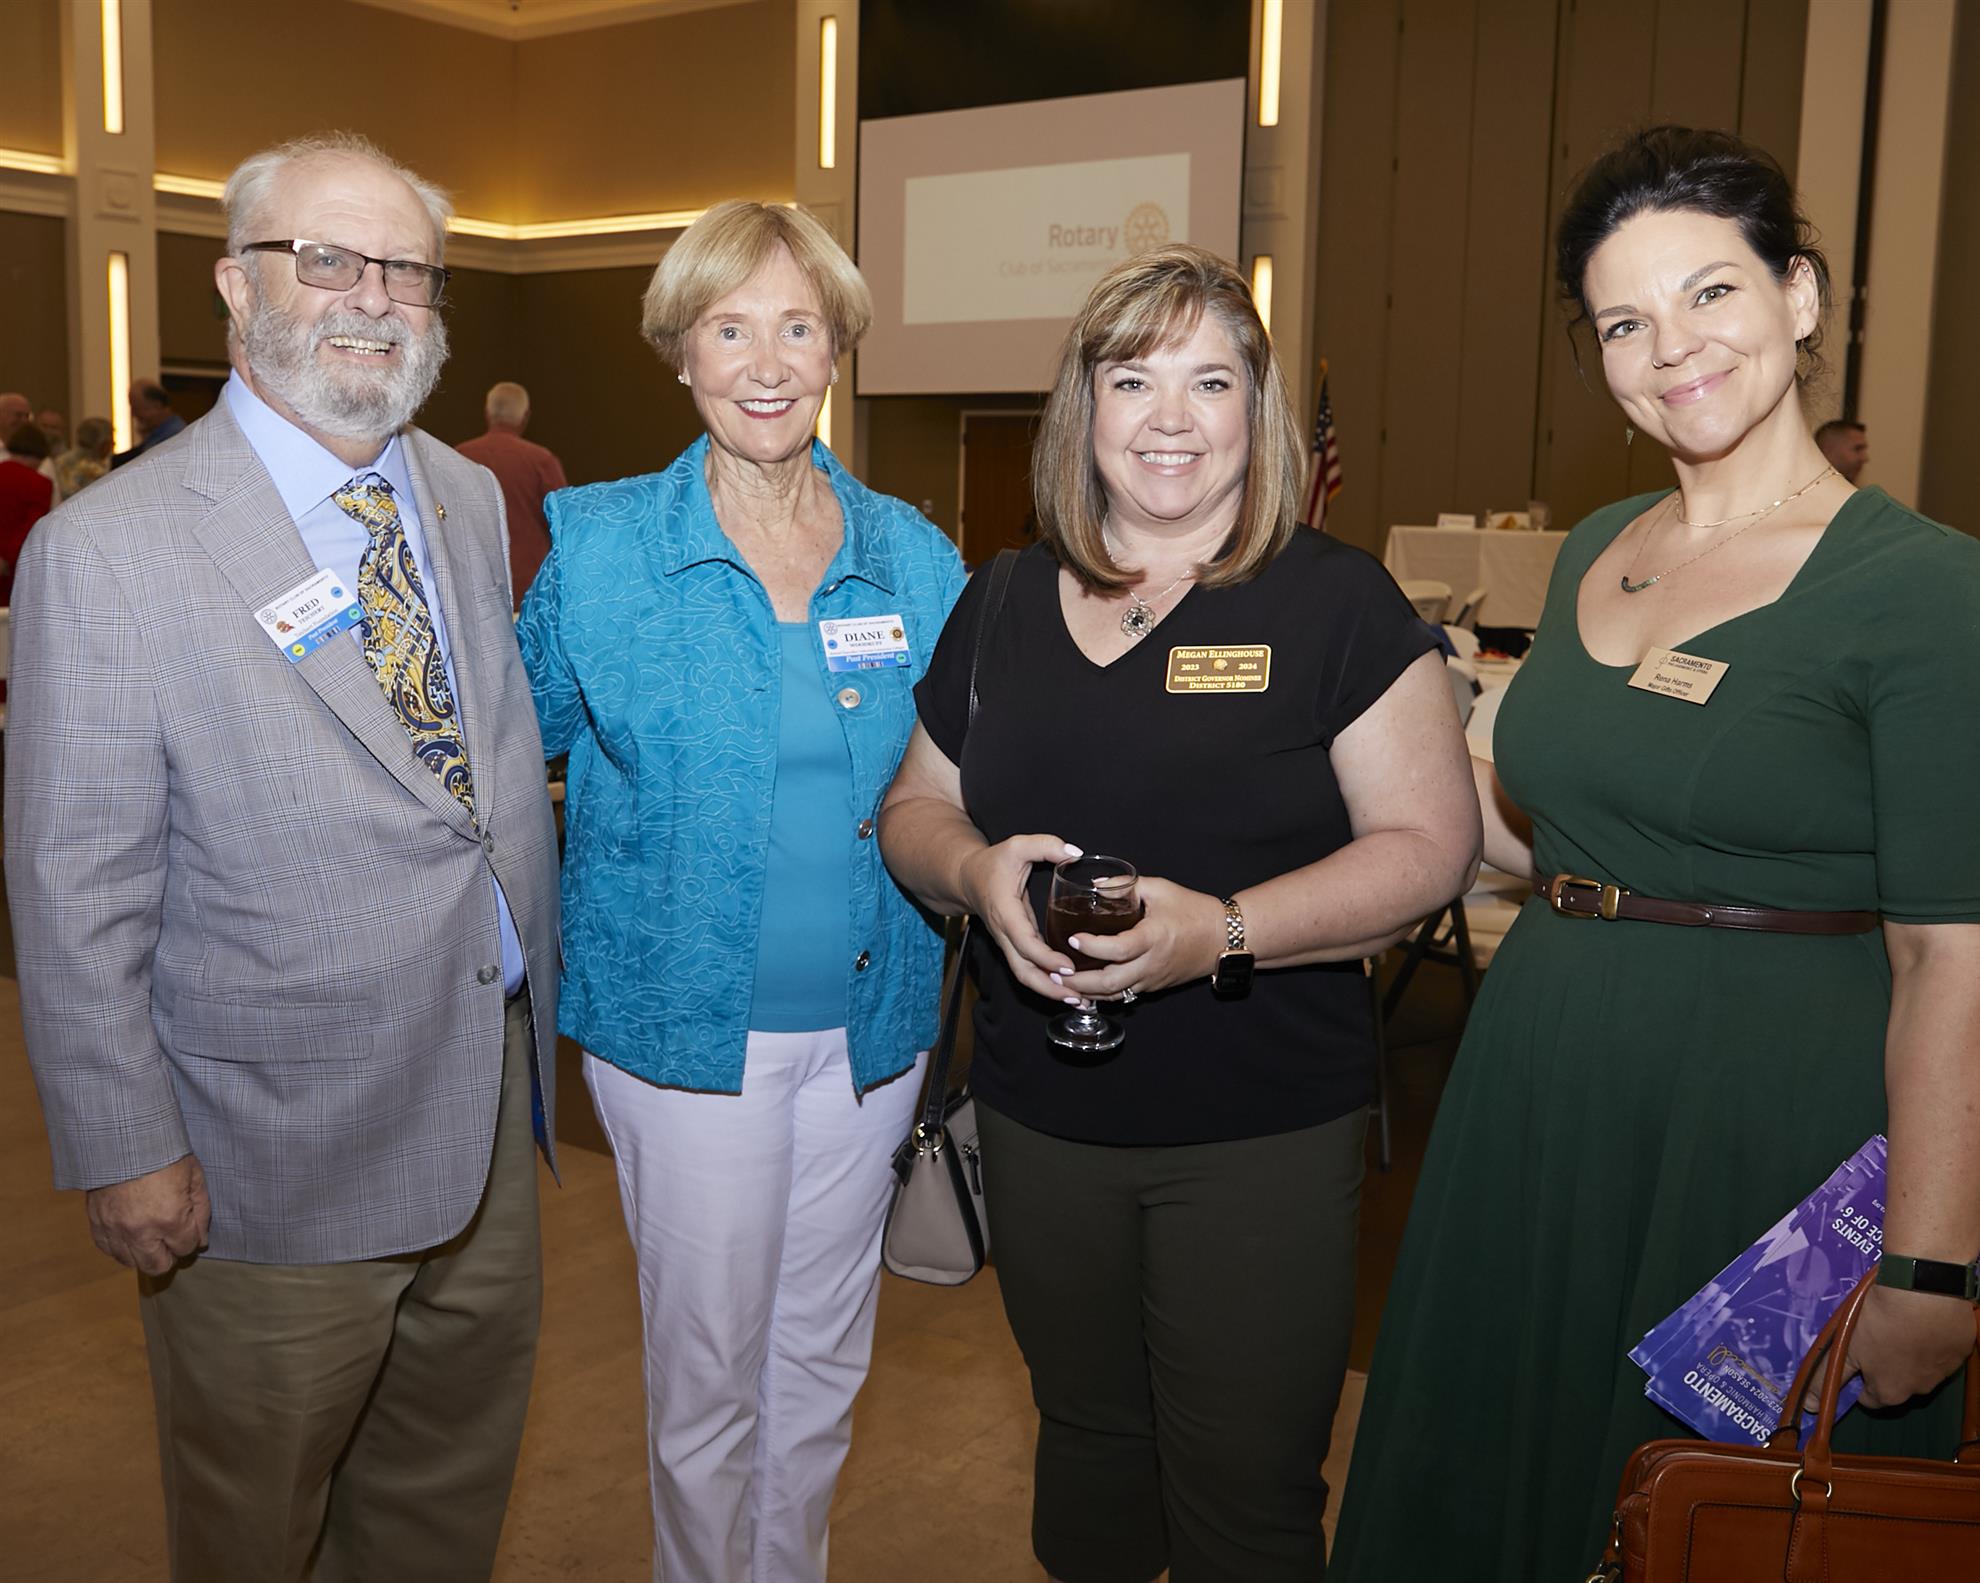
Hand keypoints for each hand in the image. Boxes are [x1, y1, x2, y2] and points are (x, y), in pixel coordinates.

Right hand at [85, 1154, 210, 1274]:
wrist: (122, 1138)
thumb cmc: (164, 1153)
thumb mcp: (194, 1176)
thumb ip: (201, 1211)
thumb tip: (201, 1240)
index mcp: (169, 1219)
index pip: (186, 1248)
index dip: (191, 1239)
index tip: (189, 1226)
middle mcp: (141, 1231)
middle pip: (157, 1266)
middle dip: (169, 1255)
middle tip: (171, 1240)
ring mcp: (115, 1230)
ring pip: (131, 1263)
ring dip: (143, 1254)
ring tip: (151, 1237)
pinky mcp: (96, 1224)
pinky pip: (109, 1250)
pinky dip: (121, 1246)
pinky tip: (130, 1234)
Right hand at [959, 835, 1082, 999]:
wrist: (967, 879)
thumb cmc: (994, 863)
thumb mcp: (1017, 845)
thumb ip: (1045, 845)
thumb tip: (1075, 854)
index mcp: (1005, 911)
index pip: (1024, 942)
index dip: (1046, 958)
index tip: (1068, 967)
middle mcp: (1005, 933)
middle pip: (1024, 971)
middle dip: (1049, 988)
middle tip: (1078, 996)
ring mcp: (1008, 943)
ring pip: (1025, 977)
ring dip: (1050, 992)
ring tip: (1080, 1001)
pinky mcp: (1015, 947)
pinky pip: (1029, 971)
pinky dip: (1048, 984)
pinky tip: (1071, 991)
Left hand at [1057, 877, 1224, 1001]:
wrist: (1224, 937)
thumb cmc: (1194, 910)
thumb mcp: (1160, 889)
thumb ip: (1126, 885)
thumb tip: (1095, 886)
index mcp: (1153, 937)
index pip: (1117, 949)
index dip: (1091, 946)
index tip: (1071, 938)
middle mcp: (1151, 963)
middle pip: (1109, 983)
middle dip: (1079, 982)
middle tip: (1056, 973)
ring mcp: (1153, 979)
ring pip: (1115, 995)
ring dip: (1087, 992)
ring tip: (1063, 983)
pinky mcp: (1154, 986)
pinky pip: (1124, 994)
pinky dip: (1103, 993)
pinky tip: (1086, 987)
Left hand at [1801, 1283, 1977, 1412]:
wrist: (1924, 1290)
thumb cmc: (1880, 1321)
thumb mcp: (1846, 1349)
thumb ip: (1827, 1378)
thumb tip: (1808, 1405)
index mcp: (1891, 1392)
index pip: (1870, 1399)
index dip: (1860, 1380)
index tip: (1857, 1361)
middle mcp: (1921, 1389)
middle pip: (1899, 1384)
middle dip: (1887, 1367)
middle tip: (1879, 1339)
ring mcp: (1945, 1371)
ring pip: (1923, 1369)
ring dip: (1912, 1355)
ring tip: (1901, 1327)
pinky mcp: (1962, 1350)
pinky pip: (1944, 1351)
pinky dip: (1934, 1341)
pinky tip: (1924, 1321)